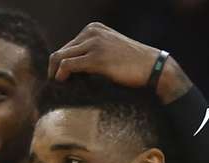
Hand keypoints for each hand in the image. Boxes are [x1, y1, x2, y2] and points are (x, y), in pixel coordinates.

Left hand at [48, 22, 190, 102]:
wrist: (153, 68)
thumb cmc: (133, 65)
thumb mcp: (110, 51)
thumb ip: (92, 53)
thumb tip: (70, 70)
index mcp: (94, 29)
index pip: (67, 47)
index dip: (61, 65)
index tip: (62, 80)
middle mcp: (91, 32)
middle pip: (61, 52)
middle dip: (55, 70)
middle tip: (57, 87)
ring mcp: (93, 43)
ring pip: (59, 58)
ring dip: (55, 74)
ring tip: (59, 88)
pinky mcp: (96, 58)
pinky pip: (67, 66)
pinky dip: (61, 76)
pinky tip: (63, 84)